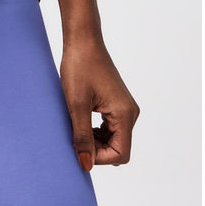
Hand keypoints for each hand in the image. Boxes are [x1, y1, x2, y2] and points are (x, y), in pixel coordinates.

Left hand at [59, 37, 139, 171]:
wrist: (82, 40)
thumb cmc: (79, 67)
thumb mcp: (77, 104)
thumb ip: (82, 136)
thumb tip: (86, 165)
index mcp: (125, 114)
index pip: (121, 154)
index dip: (100, 158)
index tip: (78, 147)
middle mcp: (130, 112)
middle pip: (118, 148)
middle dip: (97, 149)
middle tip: (74, 134)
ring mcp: (125, 107)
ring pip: (114, 139)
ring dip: (95, 140)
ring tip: (75, 126)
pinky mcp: (117, 103)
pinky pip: (111, 127)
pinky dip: (96, 130)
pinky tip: (80, 120)